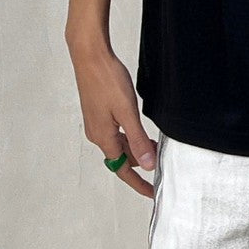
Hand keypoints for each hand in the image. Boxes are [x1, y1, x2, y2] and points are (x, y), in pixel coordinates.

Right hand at [66, 36, 157, 199]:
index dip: (138, 183)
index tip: (151, 192)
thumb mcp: (127, 112)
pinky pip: (114, 133)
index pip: (122, 169)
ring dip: (134, 148)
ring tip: (152, 145)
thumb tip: (146, 164)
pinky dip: (128, 136)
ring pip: (118, 144)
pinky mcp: (97, 113)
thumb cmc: (106, 80)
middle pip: (120, 158)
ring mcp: (96, 123)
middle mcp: (97, 134)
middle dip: (139, 163)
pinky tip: (137, 129)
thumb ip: (137, 139)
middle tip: (159, 163)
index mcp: (104, 137)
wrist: (90, 57)